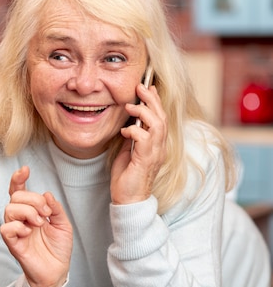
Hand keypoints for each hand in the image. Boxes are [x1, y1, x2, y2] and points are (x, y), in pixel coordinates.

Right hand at [0, 166, 72, 286]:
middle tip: (46, 213)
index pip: (18, 191)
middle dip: (32, 199)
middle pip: (15, 197)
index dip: (18, 179)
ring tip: (40, 223)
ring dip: (28, 212)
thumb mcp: (63, 224)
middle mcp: (20, 219)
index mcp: (30, 211)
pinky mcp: (12, 244)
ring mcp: (15, 231)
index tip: (25, 170)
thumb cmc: (58, 248)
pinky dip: (18, 226)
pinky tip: (29, 232)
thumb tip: (46, 194)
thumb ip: (55, 208)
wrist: (57, 272)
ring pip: (9, 209)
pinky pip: (6, 228)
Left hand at [112, 84, 166, 204]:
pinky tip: (125, 130)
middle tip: (140, 86)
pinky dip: (135, 130)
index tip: (147, 87)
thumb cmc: (127, 178)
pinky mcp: (146, 160)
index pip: (160, 117)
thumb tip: (128, 122)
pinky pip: (145, 139)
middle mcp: (160, 147)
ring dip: (144, 112)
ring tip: (130, 105)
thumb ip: (131, 138)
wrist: (128, 200)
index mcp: (157, 144)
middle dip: (152, 99)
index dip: (155, 101)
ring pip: (157, 125)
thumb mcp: (128, 152)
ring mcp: (155, 154)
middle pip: (162, 117)